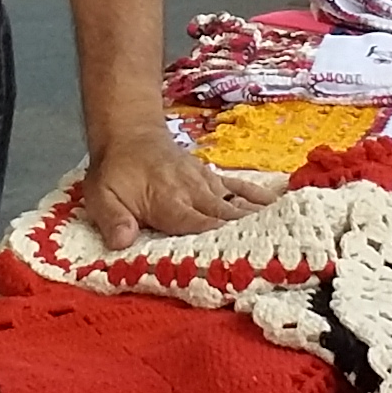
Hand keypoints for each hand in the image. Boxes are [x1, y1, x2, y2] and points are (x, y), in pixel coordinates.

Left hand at [77, 123, 277, 250]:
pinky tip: (281, 207)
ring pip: (238, 204)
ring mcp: (207, 183)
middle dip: (249, 237)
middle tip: (276, 258)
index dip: (221, 242)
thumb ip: (113, 219)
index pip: (200, 226)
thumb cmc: (115, 172)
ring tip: (290, 236)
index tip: (243, 259)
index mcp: (169, 202)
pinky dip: (259, 197)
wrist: (129, 134)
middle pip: (226, 217)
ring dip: (261, 220)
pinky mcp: (212, 177)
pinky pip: (239, 187)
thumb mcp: (101, 196)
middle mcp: (194, 192)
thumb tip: (121, 242)